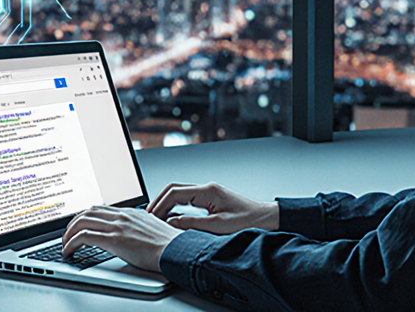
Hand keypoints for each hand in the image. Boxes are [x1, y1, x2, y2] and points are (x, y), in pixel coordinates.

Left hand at [61, 205, 181, 272]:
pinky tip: (69, 251)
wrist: (177, 250)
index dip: (86, 215)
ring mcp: (117, 226)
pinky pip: (84, 237)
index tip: (80, 223)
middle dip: (74, 222)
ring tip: (65, 243)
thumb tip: (132, 236)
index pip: (101, 208)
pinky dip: (71, 243)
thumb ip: (139, 229)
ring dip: (69, 232)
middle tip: (68, 233)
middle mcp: (122, 216)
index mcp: (131, 213)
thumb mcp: (152, 230)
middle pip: (88, 211)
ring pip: (82, 221)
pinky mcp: (114, 239)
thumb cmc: (169, 245)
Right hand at [147, 182, 278, 234]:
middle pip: (174, 189)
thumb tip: (171, 223)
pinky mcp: (211, 198)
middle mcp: (207, 188)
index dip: (160, 205)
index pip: (175, 193)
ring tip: (157, 217)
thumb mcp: (217, 226)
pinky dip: (177, 205)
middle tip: (149, 215)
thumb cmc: (247, 221)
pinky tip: (173, 217)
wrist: (266, 218)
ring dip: (167, 203)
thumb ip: (192, 224)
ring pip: (180, 192)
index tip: (151, 217)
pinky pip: (188, 198)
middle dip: (159, 201)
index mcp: (207, 191)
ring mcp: (209, 192)